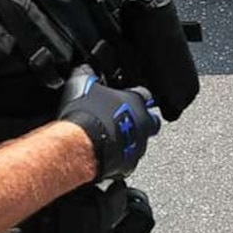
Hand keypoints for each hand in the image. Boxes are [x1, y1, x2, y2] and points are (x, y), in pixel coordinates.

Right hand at [57, 66, 161, 180]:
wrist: (79, 146)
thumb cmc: (85, 115)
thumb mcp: (82, 84)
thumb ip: (87, 73)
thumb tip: (85, 67)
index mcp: (136, 101)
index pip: (145, 94)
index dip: (136, 95)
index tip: (127, 97)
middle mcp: (142, 123)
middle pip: (152, 121)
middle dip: (143, 121)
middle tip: (127, 121)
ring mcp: (137, 145)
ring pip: (141, 142)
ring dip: (131, 140)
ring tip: (112, 139)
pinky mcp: (128, 165)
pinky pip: (128, 162)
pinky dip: (120, 159)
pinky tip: (107, 155)